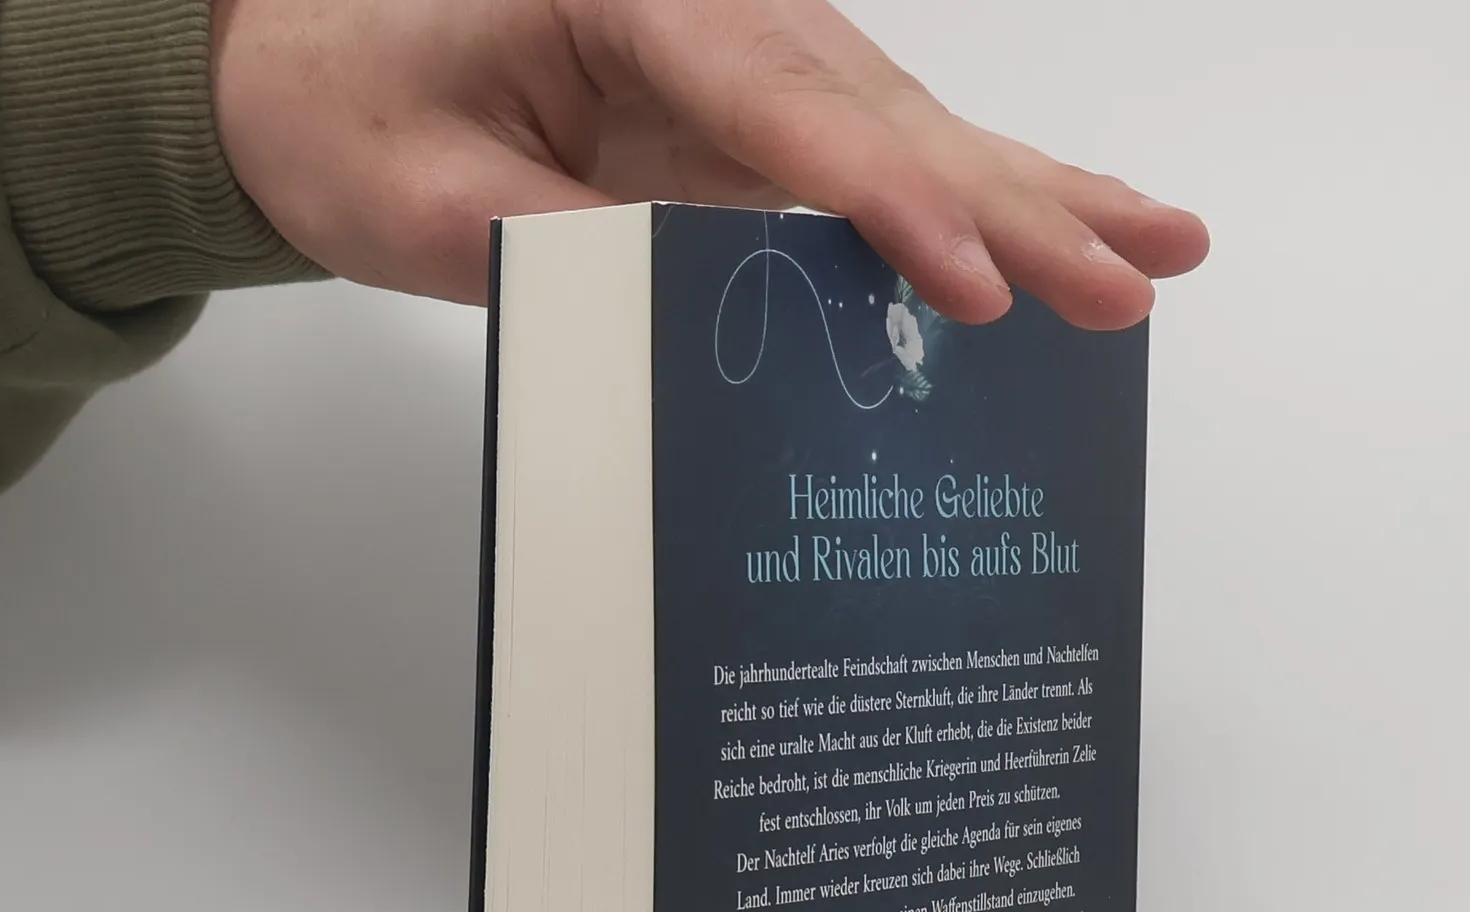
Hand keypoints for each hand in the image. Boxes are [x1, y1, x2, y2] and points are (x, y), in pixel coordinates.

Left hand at [210, 0, 1207, 327]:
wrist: (314, 64)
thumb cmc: (352, 108)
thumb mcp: (429, 202)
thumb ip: (575, 254)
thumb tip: (714, 323)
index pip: (782, 110)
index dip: (889, 207)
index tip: (974, 287)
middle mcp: (714, 8)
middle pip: (887, 114)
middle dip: (1015, 208)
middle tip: (1128, 279)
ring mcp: (746, 58)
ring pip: (914, 129)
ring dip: (1035, 198)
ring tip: (1155, 252)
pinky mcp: (755, 114)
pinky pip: (883, 158)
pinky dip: (979, 199)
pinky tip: (1069, 226)